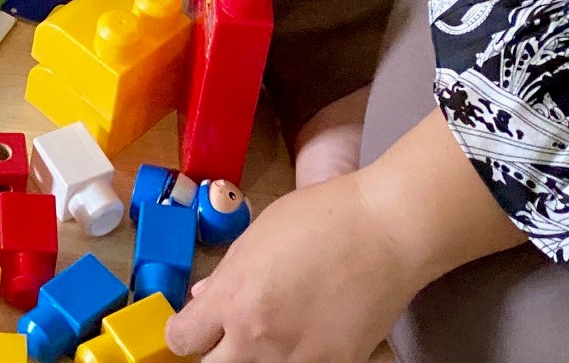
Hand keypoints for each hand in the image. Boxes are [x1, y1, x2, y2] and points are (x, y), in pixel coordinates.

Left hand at [165, 175, 417, 362]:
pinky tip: (302, 341)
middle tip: (225, 337)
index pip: (182, 340)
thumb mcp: (256, 237)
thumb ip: (225, 275)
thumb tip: (202, 299)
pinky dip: (293, 360)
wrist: (386, 231)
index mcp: (232, 299)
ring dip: (252, 358)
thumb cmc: (321, 219)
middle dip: (213, 354)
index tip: (194, 327)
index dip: (184, 333)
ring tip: (267, 337)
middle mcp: (257, 338)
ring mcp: (297, 359)